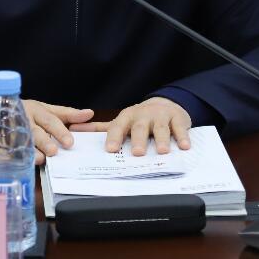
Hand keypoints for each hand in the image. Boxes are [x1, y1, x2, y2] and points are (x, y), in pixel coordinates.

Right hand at [0, 95, 94, 165]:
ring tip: (39, 160)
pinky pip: (5, 149)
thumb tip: (89, 113)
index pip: (50, 120)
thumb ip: (68, 113)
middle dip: (44, 142)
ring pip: (20, 141)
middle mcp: (23, 119)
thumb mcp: (47, 109)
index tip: (70, 142)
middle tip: (54, 152)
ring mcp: (10, 130)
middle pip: (34, 131)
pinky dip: (11, 156)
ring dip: (29, 151)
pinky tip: (18, 163)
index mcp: (36, 110)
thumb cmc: (27, 111)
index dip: (59, 131)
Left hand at [69, 97, 191, 155]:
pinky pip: (180, 129)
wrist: (165, 105)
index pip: (118, 127)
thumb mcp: (121, 121)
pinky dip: (183, 137)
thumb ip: (100, 128)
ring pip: (161, 128)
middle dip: (138, 140)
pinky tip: (184, 147)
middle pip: (140, 128)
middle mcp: (143, 115)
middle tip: (137, 153)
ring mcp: (161, 116)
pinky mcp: (177, 118)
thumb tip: (74, 130)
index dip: (115, 138)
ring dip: (162, 139)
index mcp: (127, 117)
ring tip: (162, 152)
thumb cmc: (139, 119)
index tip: (111, 150)